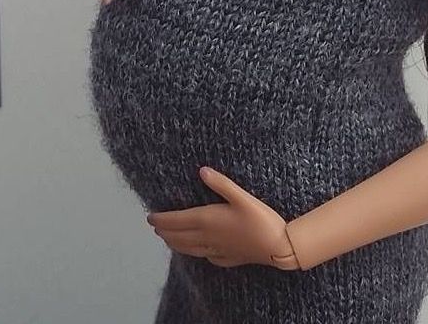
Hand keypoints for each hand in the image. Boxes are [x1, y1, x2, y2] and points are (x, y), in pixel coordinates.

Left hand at [146, 167, 300, 269]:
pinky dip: (192, 252)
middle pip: (179, 237)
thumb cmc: (261, 218)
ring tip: (168, 239)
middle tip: (155, 227)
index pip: (177, 221)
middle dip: (165, 231)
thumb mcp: (242, 197)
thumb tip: (202, 170)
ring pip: (188, 249)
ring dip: (174, 243)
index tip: (150, 217)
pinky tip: (195, 250)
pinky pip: (202, 255)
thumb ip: (221, 184)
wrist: (277, 246)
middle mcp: (207, 238)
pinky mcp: (225, 258)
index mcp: (208, 220)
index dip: (162, 220)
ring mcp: (216, 250)